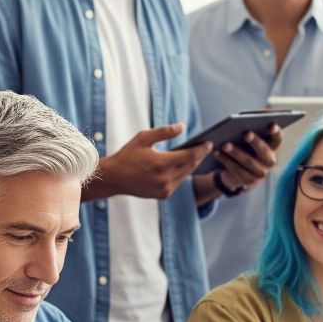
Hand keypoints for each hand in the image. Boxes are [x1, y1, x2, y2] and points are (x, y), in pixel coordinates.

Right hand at [90, 124, 210, 199]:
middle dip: (199, 156)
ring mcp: (165, 189)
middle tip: (205, 147)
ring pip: (186, 175)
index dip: (201, 149)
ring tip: (196, 155)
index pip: (190, 156)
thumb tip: (182, 126)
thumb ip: (164, 132)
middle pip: (191, 166)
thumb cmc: (127, 155)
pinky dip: (182, 174)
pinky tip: (184, 165)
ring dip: (191, 165)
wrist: (114, 178)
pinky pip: (178, 182)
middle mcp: (166, 178)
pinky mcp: (163, 195)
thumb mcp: (143, 138)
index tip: (208, 142)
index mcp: (162, 163)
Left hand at [211, 124, 283, 191]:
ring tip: (224, 144)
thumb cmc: (243, 147)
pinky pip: (236, 170)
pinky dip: (226, 161)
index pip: (278, 138)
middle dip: (255, 141)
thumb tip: (252, 115)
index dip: (276, 132)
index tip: (271, 124)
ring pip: (248, 161)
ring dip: (236, 152)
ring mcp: (260, 173)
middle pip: (263, 150)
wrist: (237, 172)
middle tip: (246, 133)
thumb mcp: (248, 137)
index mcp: (272, 147)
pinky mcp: (248, 181)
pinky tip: (217, 153)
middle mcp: (270, 160)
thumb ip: (252, 126)